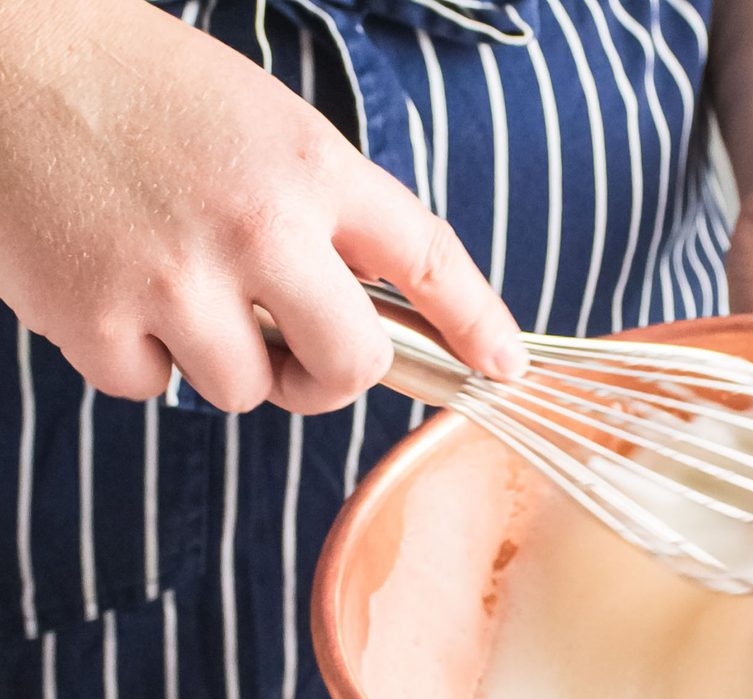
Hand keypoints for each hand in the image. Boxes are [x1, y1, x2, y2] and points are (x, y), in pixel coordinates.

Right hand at [0, 0, 524, 413]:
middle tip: (299, 356)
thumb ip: (323, 217)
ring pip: (248, 391)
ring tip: (172, 284)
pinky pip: (156, 391)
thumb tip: (363, 318)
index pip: (426, 256)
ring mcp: (175, 276)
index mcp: (310, 164)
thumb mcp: (264, 127)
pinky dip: (141, 358)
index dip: (477, 322)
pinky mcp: (95, 319)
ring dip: (223, 360)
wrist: (2, 51)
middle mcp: (257, 224)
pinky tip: (110, 288)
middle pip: (351, 366)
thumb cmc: (142, 91)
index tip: (502, 368)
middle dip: (332, 379)